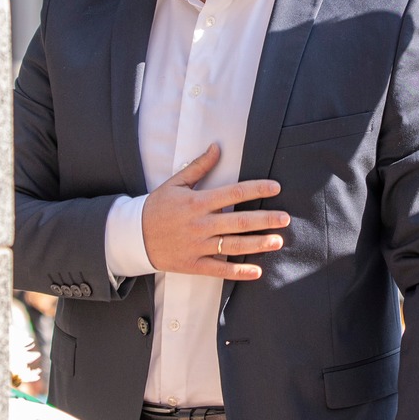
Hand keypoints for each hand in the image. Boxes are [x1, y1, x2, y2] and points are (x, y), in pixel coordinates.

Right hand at [141, 144, 285, 279]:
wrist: (133, 236)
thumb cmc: (156, 207)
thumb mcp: (175, 183)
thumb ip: (199, 167)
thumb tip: (217, 147)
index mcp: (197, 202)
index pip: (233, 193)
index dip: (256, 190)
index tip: (276, 188)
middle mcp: (200, 224)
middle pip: (238, 221)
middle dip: (265, 220)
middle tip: (285, 218)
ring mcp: (197, 246)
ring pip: (233, 246)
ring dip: (257, 243)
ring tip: (277, 241)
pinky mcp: (193, 264)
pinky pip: (219, 270)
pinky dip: (238, 272)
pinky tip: (256, 271)